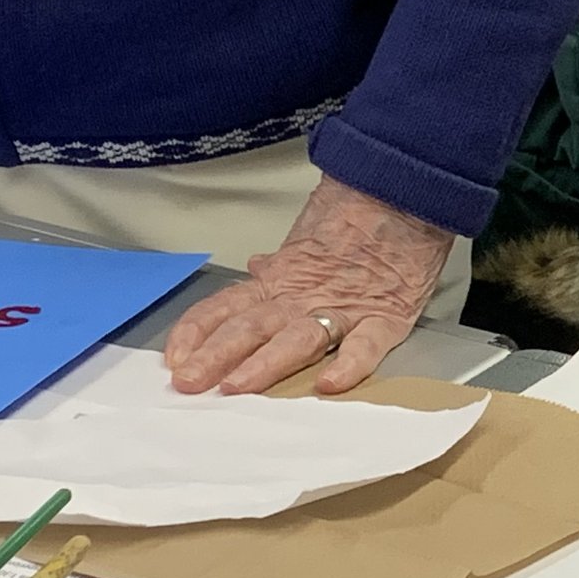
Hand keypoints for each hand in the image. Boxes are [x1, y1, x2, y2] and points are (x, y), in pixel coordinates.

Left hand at [164, 176, 453, 394]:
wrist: (403, 190)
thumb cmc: (356, 212)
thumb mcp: (308, 235)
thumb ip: (282, 263)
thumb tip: (256, 269)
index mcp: (282, 280)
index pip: (227, 308)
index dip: (197, 333)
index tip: (174, 358)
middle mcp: (304, 297)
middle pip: (251, 328)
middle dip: (217, 356)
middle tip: (191, 384)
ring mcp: (344, 308)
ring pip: (297, 339)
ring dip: (266, 364)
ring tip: (240, 387)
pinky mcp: (387, 316)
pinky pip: (366, 346)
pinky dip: (347, 365)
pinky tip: (328, 385)